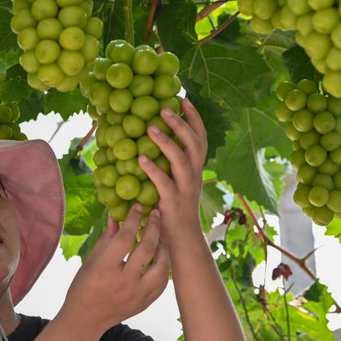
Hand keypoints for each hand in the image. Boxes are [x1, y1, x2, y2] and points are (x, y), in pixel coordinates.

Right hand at [59, 205, 169, 333]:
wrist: (86, 320)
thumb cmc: (83, 287)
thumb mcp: (91, 260)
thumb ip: (107, 238)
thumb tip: (117, 216)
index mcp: (105, 268)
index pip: (125, 237)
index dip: (134, 219)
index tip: (139, 207)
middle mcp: (124, 281)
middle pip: (148, 248)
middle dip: (154, 226)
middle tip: (157, 214)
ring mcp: (137, 294)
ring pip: (162, 266)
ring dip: (164, 248)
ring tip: (160, 237)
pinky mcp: (145, 303)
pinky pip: (163, 283)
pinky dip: (164, 267)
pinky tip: (160, 258)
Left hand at [138, 97, 207, 252]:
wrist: (182, 240)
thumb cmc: (174, 208)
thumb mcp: (177, 182)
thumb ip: (170, 164)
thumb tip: (152, 140)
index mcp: (196, 169)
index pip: (201, 138)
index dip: (194, 118)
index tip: (184, 100)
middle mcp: (195, 175)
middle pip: (194, 143)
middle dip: (181, 123)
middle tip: (165, 107)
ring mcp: (186, 188)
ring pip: (181, 159)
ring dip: (166, 142)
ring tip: (150, 128)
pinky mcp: (173, 201)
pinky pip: (163, 182)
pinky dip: (152, 169)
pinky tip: (139, 158)